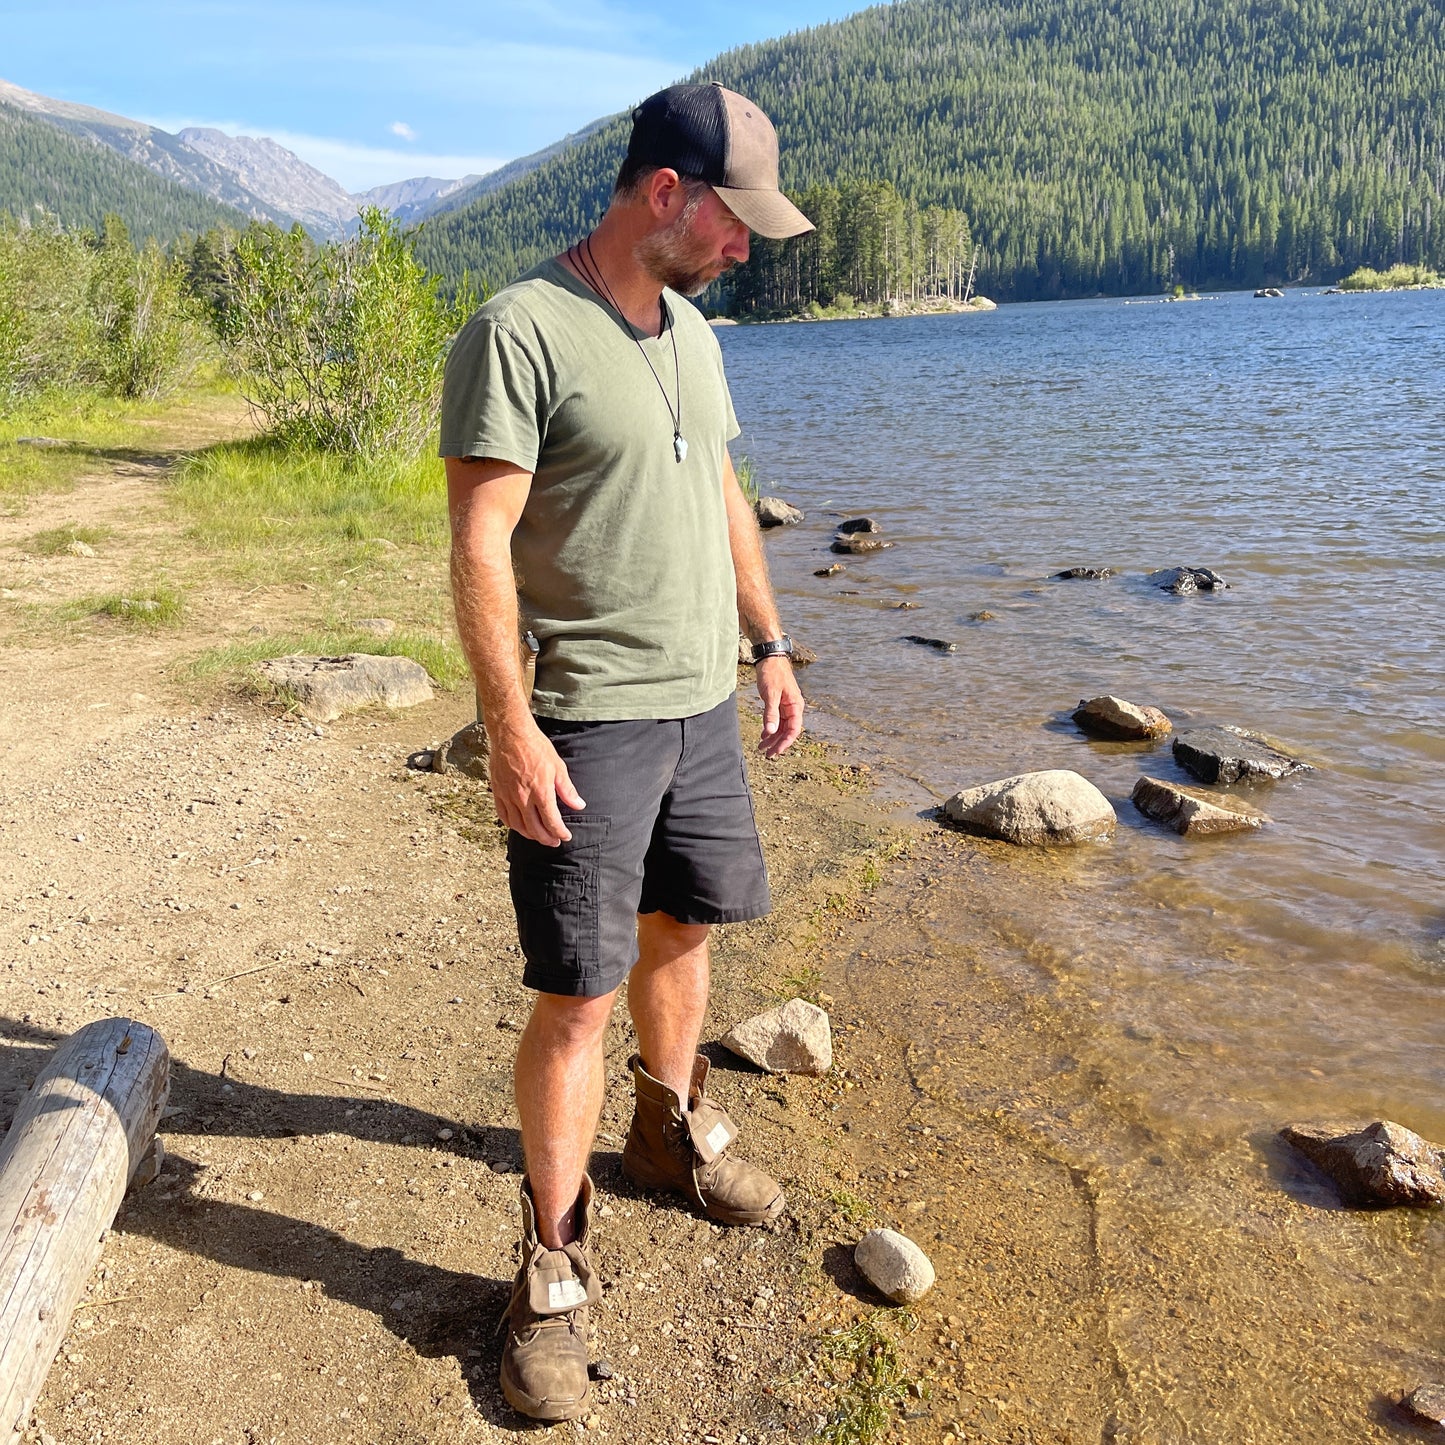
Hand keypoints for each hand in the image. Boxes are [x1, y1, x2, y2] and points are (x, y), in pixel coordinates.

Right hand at [487, 718, 585, 845]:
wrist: (511, 735)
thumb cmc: (536, 747)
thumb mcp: (558, 766)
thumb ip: (567, 790)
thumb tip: (579, 805)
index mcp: (541, 791)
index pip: (551, 821)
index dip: (560, 832)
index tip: (565, 836)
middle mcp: (523, 797)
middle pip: (535, 828)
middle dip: (546, 838)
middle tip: (554, 841)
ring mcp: (508, 796)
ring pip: (518, 825)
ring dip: (530, 835)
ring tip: (539, 836)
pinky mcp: (498, 792)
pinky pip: (504, 816)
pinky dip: (512, 825)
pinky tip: (519, 826)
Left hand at [755, 656, 803, 757]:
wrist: (770, 657)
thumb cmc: (772, 673)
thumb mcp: (770, 694)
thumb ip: (771, 714)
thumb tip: (771, 732)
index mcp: (795, 706)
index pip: (793, 730)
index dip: (785, 743)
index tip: (775, 752)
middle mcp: (793, 707)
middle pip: (787, 731)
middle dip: (777, 743)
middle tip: (766, 755)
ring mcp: (786, 705)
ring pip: (781, 727)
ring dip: (772, 738)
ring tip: (761, 748)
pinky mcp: (779, 702)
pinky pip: (777, 720)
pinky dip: (770, 728)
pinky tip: (763, 736)